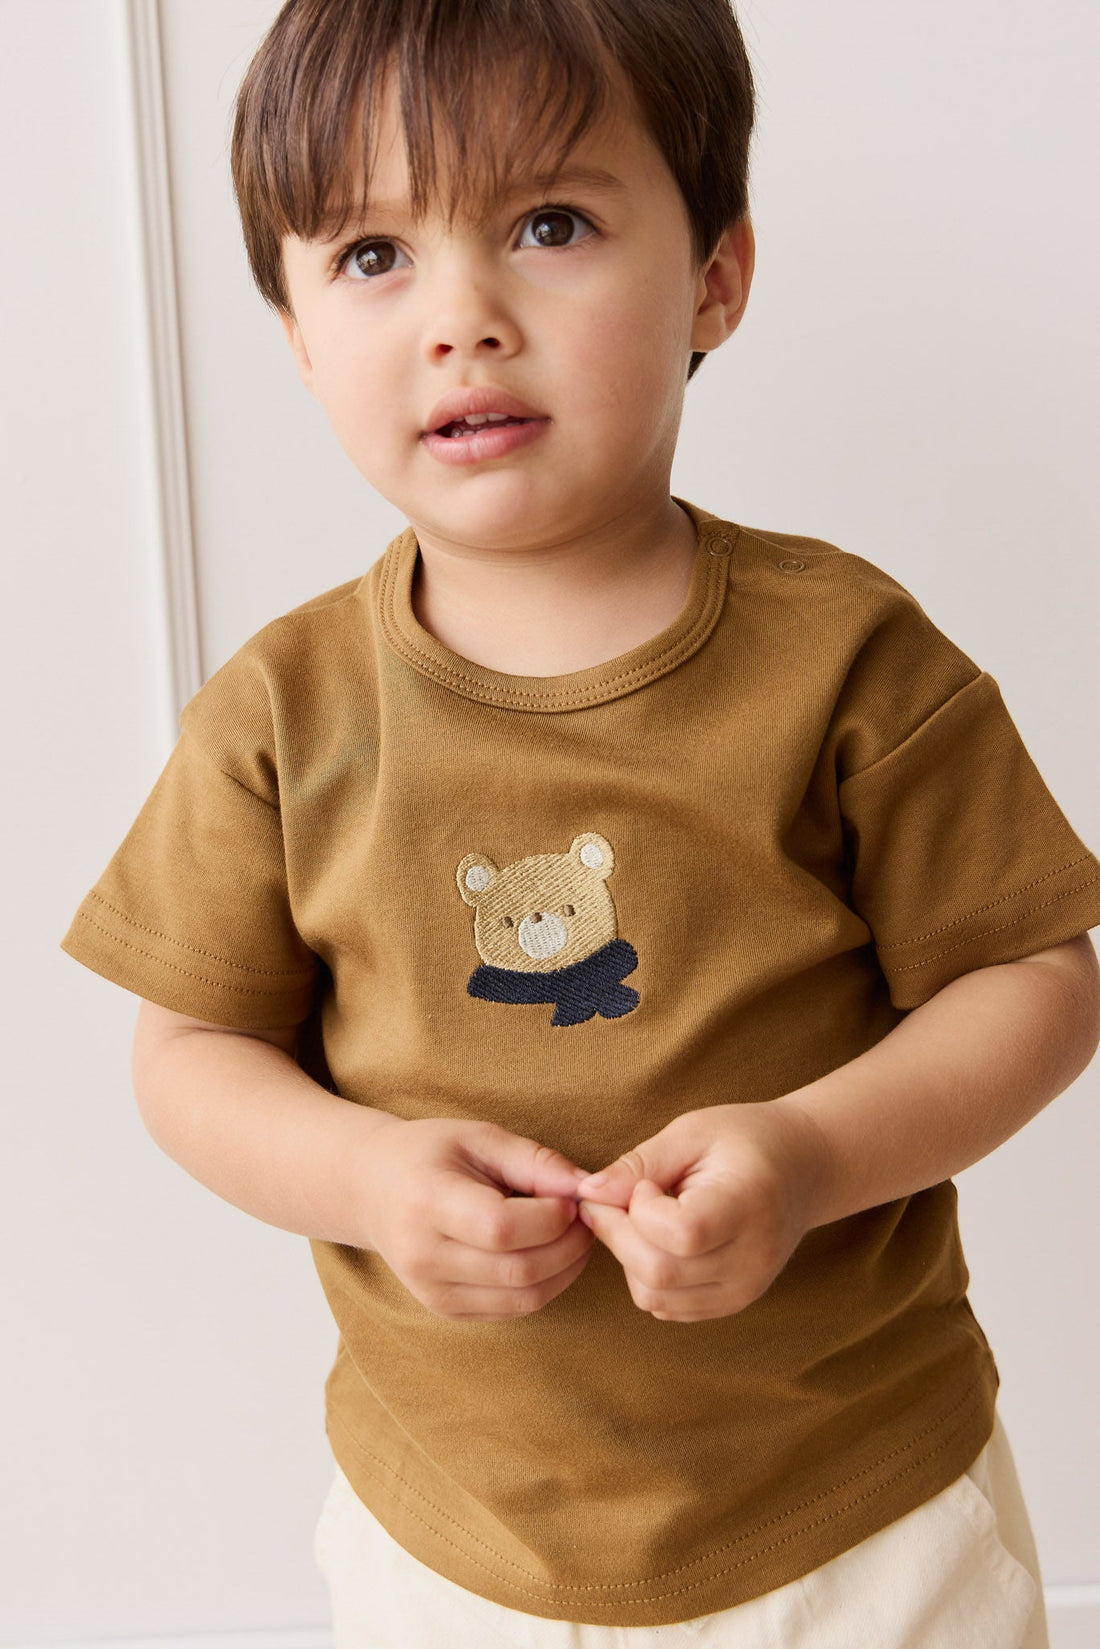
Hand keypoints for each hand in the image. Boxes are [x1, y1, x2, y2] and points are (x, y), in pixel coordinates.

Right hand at [356, 1116, 594, 1320]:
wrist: (373, 1188)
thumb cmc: (430, 1154)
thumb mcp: (480, 1138)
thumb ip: (535, 1161)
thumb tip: (586, 1187)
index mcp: (427, 1203)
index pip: (502, 1228)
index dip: (551, 1216)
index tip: (570, 1196)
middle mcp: (424, 1256)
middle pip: (519, 1270)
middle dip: (569, 1245)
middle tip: (585, 1217)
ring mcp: (432, 1292)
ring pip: (523, 1299)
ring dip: (565, 1270)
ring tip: (573, 1235)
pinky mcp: (445, 1310)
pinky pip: (513, 1310)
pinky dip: (544, 1285)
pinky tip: (549, 1254)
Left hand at [574, 1100, 829, 1321]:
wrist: (803, 1168)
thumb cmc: (745, 1139)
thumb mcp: (692, 1131)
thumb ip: (640, 1163)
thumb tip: (589, 1193)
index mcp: (750, 1205)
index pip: (683, 1233)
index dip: (642, 1210)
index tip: (645, 1184)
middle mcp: (752, 1258)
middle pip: (659, 1272)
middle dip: (618, 1235)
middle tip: (613, 1200)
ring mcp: (745, 1288)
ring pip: (655, 1297)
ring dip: (627, 1258)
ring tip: (639, 1219)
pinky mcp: (733, 1303)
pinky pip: (667, 1307)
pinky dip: (645, 1277)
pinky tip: (655, 1240)